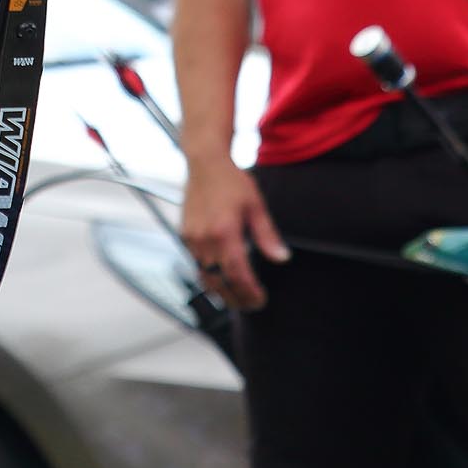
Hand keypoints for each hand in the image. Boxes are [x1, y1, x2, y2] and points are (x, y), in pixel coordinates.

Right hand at [180, 154, 289, 310]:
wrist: (205, 163)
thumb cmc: (232, 182)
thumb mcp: (256, 206)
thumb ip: (267, 235)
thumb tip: (282, 258)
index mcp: (224, 232)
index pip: (236, 274)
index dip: (249, 292)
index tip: (260, 300)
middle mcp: (204, 239)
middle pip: (219, 282)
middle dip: (236, 298)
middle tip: (252, 304)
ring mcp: (191, 239)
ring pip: (206, 277)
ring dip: (222, 291)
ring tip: (239, 298)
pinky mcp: (185, 236)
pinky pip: (197, 265)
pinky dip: (210, 277)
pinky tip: (223, 279)